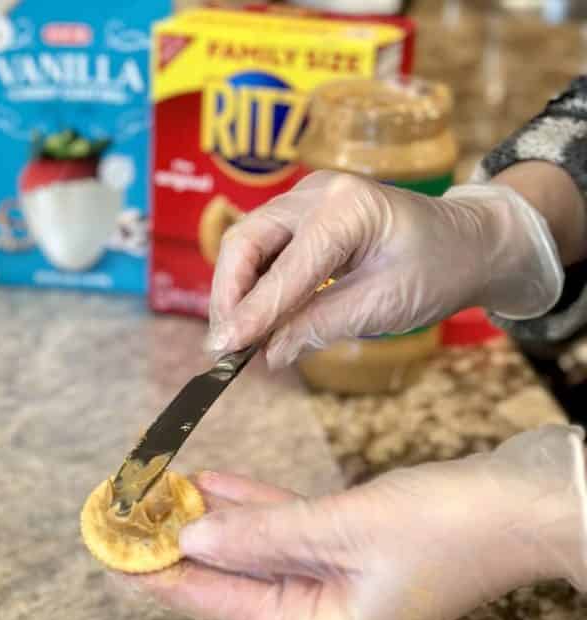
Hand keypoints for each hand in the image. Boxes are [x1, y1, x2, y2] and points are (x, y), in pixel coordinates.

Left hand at [119, 427, 586, 619]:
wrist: (532, 502)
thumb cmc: (452, 525)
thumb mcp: (343, 528)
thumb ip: (262, 535)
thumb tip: (192, 538)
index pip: (223, 606)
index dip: (166, 581)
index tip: (117, 562)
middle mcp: (324, 617)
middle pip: (234, 581)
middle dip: (183, 548)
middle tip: (128, 522)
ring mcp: (339, 583)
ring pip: (259, 551)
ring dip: (215, 522)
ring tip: (162, 495)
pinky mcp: (353, 549)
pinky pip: (289, 531)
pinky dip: (255, 509)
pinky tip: (216, 485)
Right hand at [207, 171, 563, 367]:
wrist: (469, 242)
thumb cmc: (438, 268)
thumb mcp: (384, 306)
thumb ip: (320, 325)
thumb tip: (268, 352)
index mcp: (347, 208)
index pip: (284, 267)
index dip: (251, 312)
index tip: (223, 350)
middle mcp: (317, 193)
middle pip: (245, 243)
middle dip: (229, 297)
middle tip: (224, 347)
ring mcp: (305, 201)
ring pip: (246, 247)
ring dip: (236, 295)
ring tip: (237, 340)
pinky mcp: (301, 218)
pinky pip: (261, 253)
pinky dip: (252, 288)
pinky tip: (254, 322)